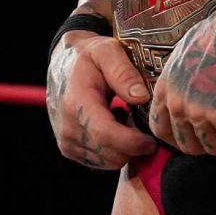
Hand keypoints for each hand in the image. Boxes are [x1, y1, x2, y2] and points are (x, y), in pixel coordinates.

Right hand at [46, 30, 155, 170]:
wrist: (63, 65)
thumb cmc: (89, 56)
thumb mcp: (107, 51)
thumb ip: (124, 72)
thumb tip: (141, 97)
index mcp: (76, 103)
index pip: (105, 135)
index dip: (133, 143)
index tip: (152, 140)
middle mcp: (68, 127)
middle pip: (111, 155)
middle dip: (133, 146)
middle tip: (140, 121)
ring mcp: (67, 141)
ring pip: (109, 162)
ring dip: (124, 147)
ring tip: (124, 119)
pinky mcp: (69, 149)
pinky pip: (102, 163)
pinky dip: (114, 150)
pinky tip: (113, 126)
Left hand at [148, 8, 215, 155]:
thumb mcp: (184, 55)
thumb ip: (179, 82)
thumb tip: (184, 98)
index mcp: (167, 90)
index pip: (161, 130)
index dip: (177, 137)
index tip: (193, 135)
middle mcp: (181, 107)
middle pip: (189, 146)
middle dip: (207, 143)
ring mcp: (205, 115)